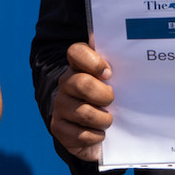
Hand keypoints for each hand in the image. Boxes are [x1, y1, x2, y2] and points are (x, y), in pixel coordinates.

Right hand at [49, 42, 113, 161]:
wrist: (100, 131)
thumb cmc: (109, 100)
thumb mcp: (116, 80)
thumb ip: (116, 61)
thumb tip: (113, 38)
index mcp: (79, 66)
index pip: (76, 52)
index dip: (93, 61)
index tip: (109, 73)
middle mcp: (66, 83)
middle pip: (82, 83)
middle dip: (104, 95)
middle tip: (112, 101)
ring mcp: (60, 105)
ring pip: (84, 112)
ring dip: (103, 120)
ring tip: (108, 120)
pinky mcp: (58, 127)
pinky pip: (80, 134)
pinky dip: (96, 136)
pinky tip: (99, 133)